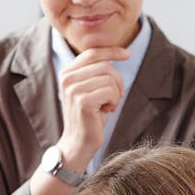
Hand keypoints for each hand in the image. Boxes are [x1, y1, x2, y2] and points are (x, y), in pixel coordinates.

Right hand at [56, 47, 128, 168]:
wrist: (77, 143)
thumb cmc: (89, 117)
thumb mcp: (91, 90)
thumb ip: (96, 73)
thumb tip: (115, 55)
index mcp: (67, 73)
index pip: (92, 53)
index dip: (111, 51)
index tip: (127, 54)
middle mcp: (67, 78)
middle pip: (105, 66)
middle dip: (117, 82)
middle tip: (115, 98)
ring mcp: (73, 89)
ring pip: (109, 79)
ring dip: (115, 94)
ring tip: (107, 106)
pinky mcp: (82, 101)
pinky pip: (110, 92)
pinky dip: (113, 102)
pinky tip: (106, 112)